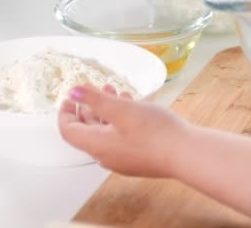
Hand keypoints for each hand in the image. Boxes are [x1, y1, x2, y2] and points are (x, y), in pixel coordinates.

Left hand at [58, 84, 188, 177]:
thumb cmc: (154, 132)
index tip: (70, 96)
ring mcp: (123, 159)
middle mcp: (107, 156)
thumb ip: (96, 100)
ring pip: (107, 133)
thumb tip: (74, 92)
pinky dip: (121, 121)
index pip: (69, 130)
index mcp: (97, 145)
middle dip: (89, 107)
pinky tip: (134, 107)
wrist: (185, 154)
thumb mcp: (122, 109)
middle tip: (94, 90)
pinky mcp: (138, 159)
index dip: (65, 112)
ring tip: (116, 91)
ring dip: (107, 112)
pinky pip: (121, 139)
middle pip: (88, 132)